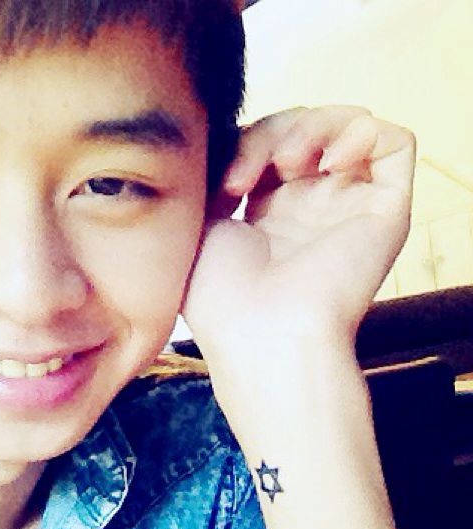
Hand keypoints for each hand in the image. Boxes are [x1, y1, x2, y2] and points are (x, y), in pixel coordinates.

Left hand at [183, 106, 415, 354]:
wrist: (261, 336)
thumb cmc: (221, 297)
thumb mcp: (200, 225)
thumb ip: (215, 174)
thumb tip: (225, 137)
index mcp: (268, 218)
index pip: (267, 146)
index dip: (242, 144)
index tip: (221, 187)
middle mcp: (311, 210)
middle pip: (302, 130)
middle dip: (268, 134)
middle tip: (242, 180)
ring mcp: (347, 209)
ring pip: (345, 127)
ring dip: (309, 127)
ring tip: (286, 164)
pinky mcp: (386, 211)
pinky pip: (395, 143)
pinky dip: (360, 133)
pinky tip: (328, 162)